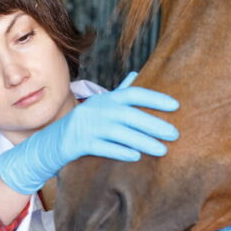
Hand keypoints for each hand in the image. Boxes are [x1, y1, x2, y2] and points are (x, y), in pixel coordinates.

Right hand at [0, 71, 178, 194]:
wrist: (54, 141)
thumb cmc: (86, 122)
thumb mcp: (101, 104)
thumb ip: (120, 91)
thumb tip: (137, 73)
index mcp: (106, 99)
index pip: (133, 94)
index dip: (155, 98)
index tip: (176, 105)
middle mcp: (98, 109)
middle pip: (129, 115)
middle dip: (154, 124)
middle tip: (175, 134)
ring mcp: (88, 126)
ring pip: (119, 132)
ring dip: (143, 141)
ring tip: (162, 150)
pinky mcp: (80, 143)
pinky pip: (103, 147)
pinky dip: (120, 151)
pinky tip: (136, 157)